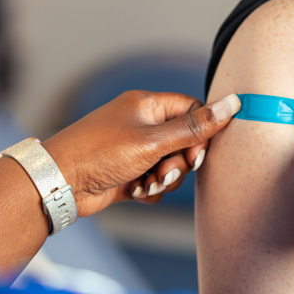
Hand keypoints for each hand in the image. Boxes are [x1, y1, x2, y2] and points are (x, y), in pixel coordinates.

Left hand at [41, 90, 240, 216]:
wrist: (60, 183)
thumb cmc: (100, 152)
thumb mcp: (153, 141)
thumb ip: (195, 127)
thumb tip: (233, 103)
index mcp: (147, 105)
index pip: (191, 110)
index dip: (200, 134)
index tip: (196, 155)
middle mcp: (142, 125)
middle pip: (183, 142)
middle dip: (179, 163)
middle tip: (165, 172)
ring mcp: (134, 149)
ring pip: (170, 165)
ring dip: (164, 179)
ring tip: (145, 184)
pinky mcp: (128, 172)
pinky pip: (154, 181)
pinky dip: (149, 189)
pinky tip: (133, 191)